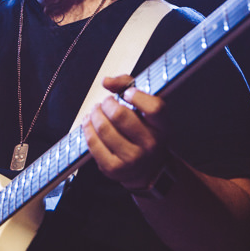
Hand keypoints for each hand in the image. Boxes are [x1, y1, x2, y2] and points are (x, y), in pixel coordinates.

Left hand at [84, 75, 170, 190]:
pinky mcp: (114, 168)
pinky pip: (93, 144)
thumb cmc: (144, 130)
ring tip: (96, 111)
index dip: (137, 96)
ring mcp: (133, 159)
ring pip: (104, 128)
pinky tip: (89, 123)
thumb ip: (127, 84)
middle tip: (106, 102)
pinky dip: (87, 128)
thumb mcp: (145, 107)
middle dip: (107, 103)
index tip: (127, 94)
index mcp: (162, 126)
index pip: (154, 108)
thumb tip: (106, 81)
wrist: (147, 168)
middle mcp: (151, 144)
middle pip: (120, 115)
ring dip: (95, 114)